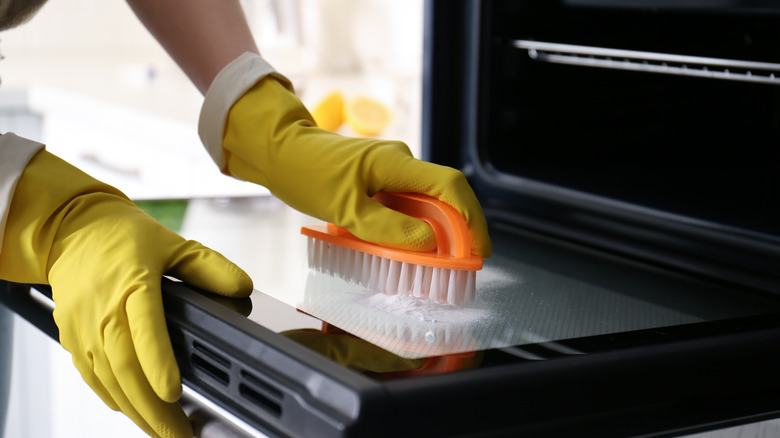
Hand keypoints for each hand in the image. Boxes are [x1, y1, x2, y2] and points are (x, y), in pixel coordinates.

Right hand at [0, 150, 252, 437]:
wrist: (70, 229)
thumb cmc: (121, 235)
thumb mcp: (172, 243)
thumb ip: (209, 267)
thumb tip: (242, 287)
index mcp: (132, 283)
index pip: (145, 329)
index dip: (159, 363)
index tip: (174, 392)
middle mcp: (104, 309)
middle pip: (126, 367)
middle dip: (153, 407)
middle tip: (178, 432)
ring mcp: (84, 327)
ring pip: (108, 379)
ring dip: (136, 410)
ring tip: (163, 432)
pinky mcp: (72, 338)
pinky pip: (91, 377)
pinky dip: (113, 399)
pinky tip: (134, 411)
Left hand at [220, 75, 491, 257]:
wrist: (279, 152)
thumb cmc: (307, 173)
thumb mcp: (346, 210)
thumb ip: (388, 229)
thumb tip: (428, 244)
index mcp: (397, 163)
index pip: (451, 185)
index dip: (472, 217)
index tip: (479, 249)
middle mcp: (401, 163)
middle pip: (445, 196)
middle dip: (460, 230)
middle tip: (463, 265)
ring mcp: (392, 171)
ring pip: (427, 202)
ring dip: (437, 232)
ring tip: (438, 264)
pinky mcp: (381, 180)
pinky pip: (407, 205)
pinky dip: (414, 227)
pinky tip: (409, 248)